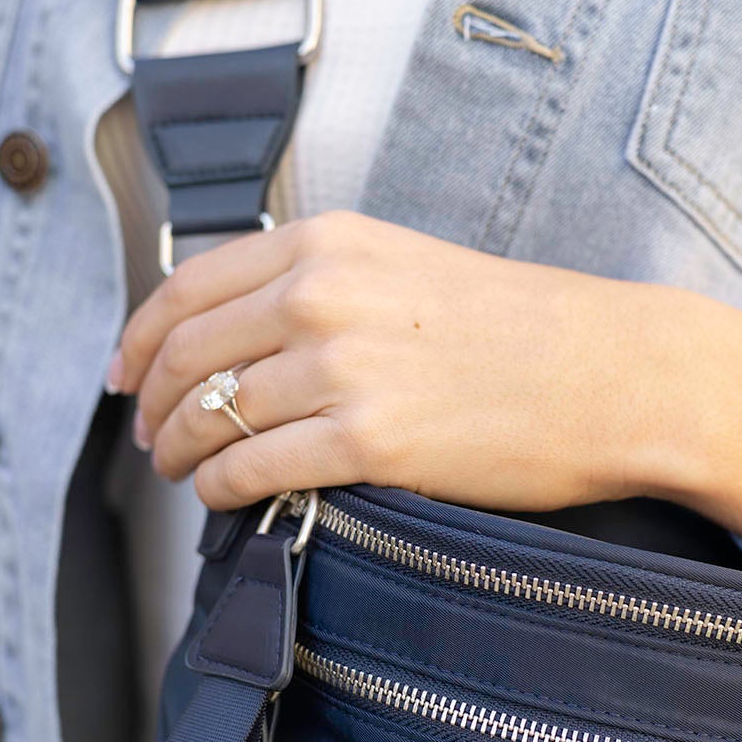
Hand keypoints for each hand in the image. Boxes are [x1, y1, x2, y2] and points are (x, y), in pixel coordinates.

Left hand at [110, 209, 741, 556]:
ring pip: (210, 417)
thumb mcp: (410, 266)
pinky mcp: (369, 442)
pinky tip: (227, 497)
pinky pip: (253, 469)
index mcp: (331, 244)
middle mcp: (323, 295)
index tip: (127, 373)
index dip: (140, 338)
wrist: (614, 373)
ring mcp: (343, 368)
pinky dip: (222, 488)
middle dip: (152, 405)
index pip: (188, 287)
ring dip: (181, 453)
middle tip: (149, 437)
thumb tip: (244, 334)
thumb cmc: (527, 327)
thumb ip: (324, 284)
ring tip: (186, 473)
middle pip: (186, 355)